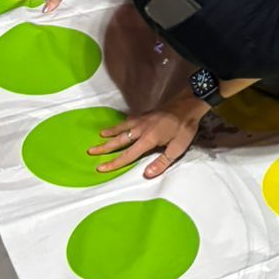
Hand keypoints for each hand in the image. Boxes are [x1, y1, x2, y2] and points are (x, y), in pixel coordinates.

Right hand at [90, 94, 205, 177]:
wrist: (188, 104)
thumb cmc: (185, 127)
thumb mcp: (178, 148)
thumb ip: (162, 162)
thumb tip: (146, 174)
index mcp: (148, 139)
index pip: (127, 155)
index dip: (113, 163)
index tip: (100, 168)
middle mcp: (141, 129)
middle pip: (119, 140)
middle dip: (104, 147)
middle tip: (90, 151)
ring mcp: (142, 120)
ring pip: (121, 128)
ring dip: (110, 132)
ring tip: (99, 136)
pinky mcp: (145, 114)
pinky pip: (129, 120)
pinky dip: (121, 124)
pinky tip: (120, 125)